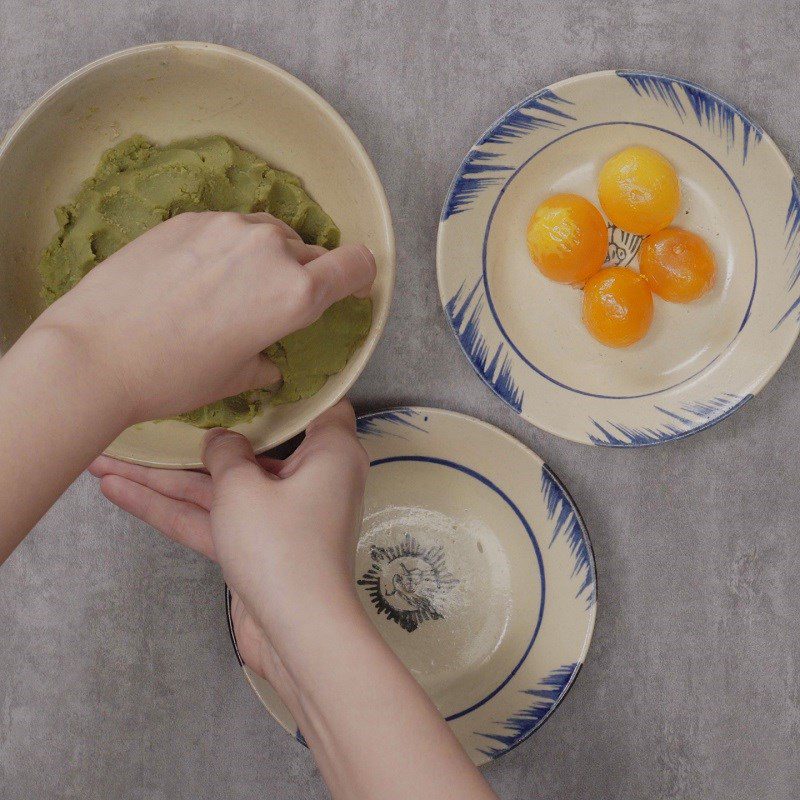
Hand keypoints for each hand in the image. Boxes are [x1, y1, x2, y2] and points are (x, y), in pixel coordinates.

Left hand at [35, 212, 374, 424]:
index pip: (357, 264)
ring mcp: (227, 227)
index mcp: (296, 294)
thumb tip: (270, 360)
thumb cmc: (172, 377)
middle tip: (274, 306)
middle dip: (306, 277)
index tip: (349, 288)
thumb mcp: (236, 379)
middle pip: (312, 252)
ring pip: (270, 236)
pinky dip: (227, 250)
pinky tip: (196, 279)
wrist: (94, 353)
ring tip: (232, 292)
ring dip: (267, 259)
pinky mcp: (189, 219)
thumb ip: (268, 361)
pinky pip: (229, 229)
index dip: (359, 278)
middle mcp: (270, 250)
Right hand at [89, 399, 368, 676]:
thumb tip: (220, 439)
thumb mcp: (244, 486)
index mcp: (330, 452)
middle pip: (249, 447)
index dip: (288, 387)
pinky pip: (214, 518)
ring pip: (220, 486)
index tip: (250, 371)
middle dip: (196, 438)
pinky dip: (171, 508)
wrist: (297, 634)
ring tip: (107, 457)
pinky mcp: (256, 546)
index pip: (317, 406)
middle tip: (152, 416)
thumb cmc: (282, 545)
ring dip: (165, 477)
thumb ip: (225, 453)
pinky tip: (118, 490)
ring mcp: (279, 514)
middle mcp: (309, 478)